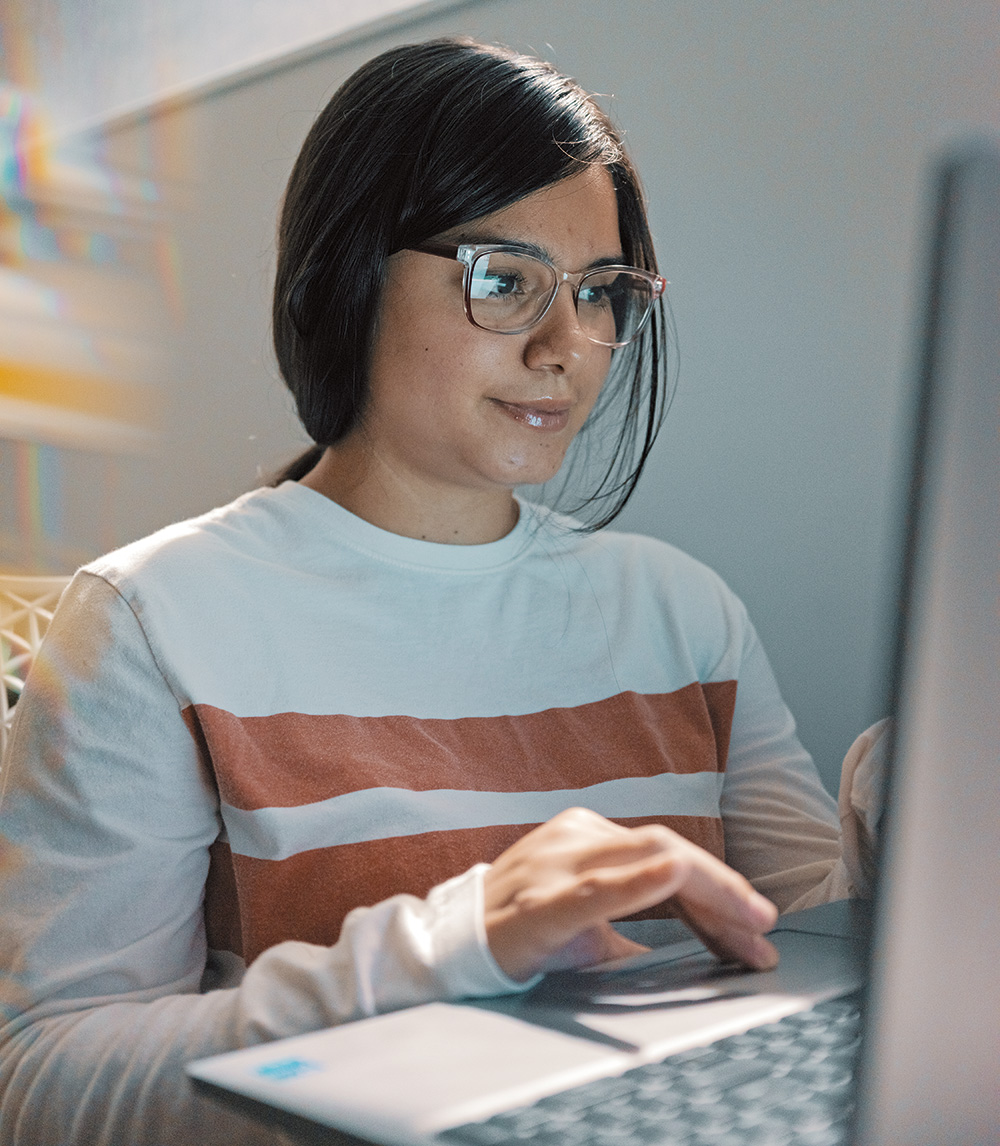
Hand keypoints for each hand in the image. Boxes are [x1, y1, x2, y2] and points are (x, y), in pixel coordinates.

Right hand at [483, 807, 778, 981]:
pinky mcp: (542, 901)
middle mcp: (578, 836)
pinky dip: (641, 881)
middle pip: (668, 848)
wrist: (451, 943)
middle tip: (764, 926)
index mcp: (590, 833)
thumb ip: (638, 910)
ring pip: (649, 860)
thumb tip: (706, 934)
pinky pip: (598, 887)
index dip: (718, 889)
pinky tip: (675, 875)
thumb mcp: (588, 911)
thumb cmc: (524, 927)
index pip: (668, 853)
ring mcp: (558, 862)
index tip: (755, 928)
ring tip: (746, 924)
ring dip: (709, 894)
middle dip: (725, 888)